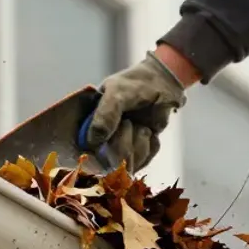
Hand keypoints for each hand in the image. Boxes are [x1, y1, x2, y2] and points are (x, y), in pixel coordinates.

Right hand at [84, 51, 188, 172]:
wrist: (162, 84)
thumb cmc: (134, 85)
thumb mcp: (117, 92)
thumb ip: (105, 114)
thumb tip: (93, 141)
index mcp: (88, 124)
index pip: (86, 150)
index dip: (100, 149)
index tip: (114, 135)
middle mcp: (100, 141)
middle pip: (109, 161)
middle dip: (124, 142)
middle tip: (130, 122)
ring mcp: (119, 149)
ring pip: (128, 163)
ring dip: (139, 143)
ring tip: (142, 126)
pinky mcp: (136, 154)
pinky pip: (143, 161)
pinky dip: (150, 146)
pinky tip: (149, 132)